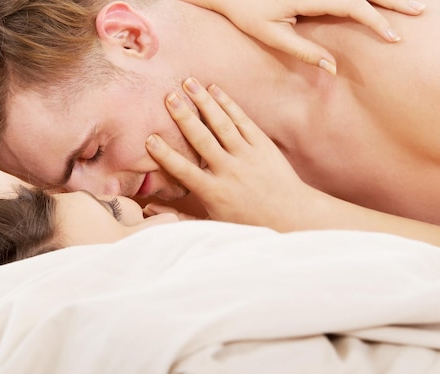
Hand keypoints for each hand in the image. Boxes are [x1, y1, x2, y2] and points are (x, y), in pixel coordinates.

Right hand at [145, 78, 317, 228]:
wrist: (292, 215)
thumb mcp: (212, 224)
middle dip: (184, 117)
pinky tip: (214, 89)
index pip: (184, 170)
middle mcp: (230, 171)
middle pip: (202, 140)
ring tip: (188, 82)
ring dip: (204, 102)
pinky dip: (228, 104)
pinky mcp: (263, 145)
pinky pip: (243, 121)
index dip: (166, 155)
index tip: (150, 139)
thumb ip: (179, 216)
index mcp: (214, 192)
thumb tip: (148, 209)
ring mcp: (248, 156)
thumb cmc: (247, 221)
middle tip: (168, 97)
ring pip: (222, 125)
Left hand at [184, 0, 424, 73]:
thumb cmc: (248, 14)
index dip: (375, 20)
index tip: (392, 36)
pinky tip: (382, 2)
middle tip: (418, 13)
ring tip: (410, 5)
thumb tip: (333, 68)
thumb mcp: (272, 36)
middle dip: (393, 0)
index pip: (352, 5)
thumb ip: (304, 51)